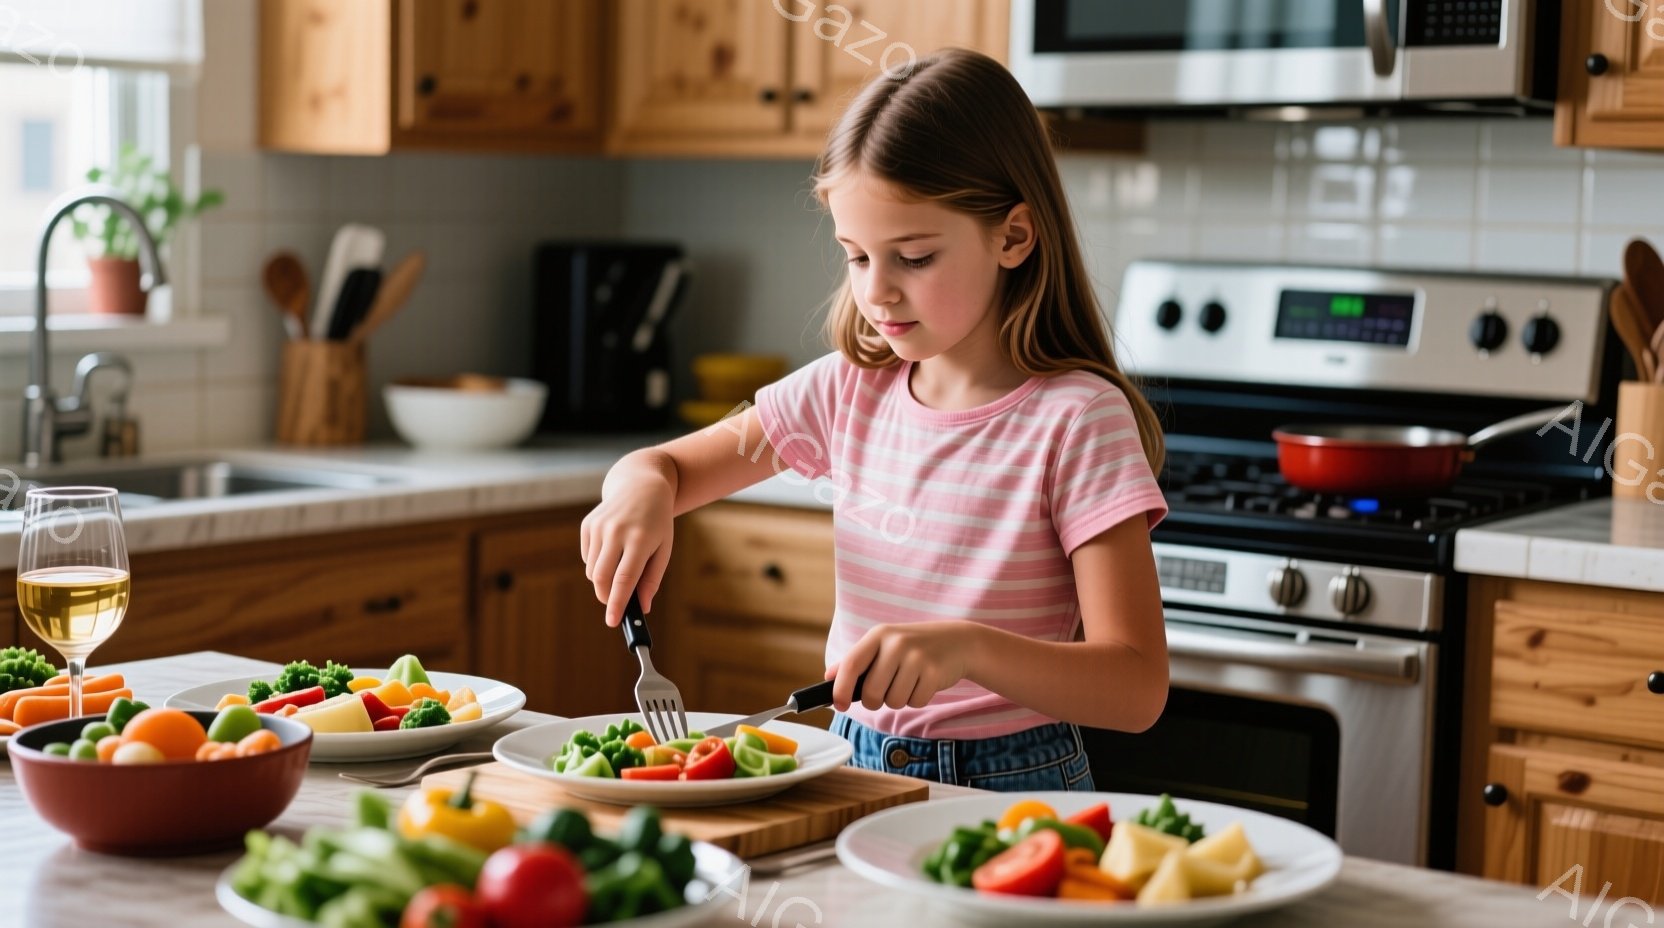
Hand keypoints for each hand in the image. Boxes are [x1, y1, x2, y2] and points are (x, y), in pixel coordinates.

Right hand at [580, 471, 674, 625]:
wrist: (640, 486)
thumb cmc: (657, 522)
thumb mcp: (664, 548)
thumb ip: (652, 579)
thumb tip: (642, 607)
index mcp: (640, 539)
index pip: (624, 579)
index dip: (617, 603)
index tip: (613, 622)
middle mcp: (616, 531)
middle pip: (602, 578)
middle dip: (606, 597)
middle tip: (615, 604)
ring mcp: (599, 526)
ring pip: (593, 571)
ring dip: (604, 580)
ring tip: (621, 566)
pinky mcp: (587, 525)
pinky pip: (587, 558)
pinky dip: (597, 563)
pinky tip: (612, 549)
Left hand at [826, 622, 983, 711]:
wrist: (957, 641)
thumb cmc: (913, 647)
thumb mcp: (884, 645)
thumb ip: (857, 661)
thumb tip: (829, 677)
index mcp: (878, 635)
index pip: (851, 664)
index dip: (841, 688)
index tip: (839, 705)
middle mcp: (896, 643)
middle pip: (872, 693)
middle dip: (875, 702)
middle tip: (885, 692)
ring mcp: (917, 657)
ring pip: (893, 701)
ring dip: (899, 700)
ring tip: (908, 682)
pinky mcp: (934, 673)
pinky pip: (915, 702)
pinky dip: (917, 699)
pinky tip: (924, 682)